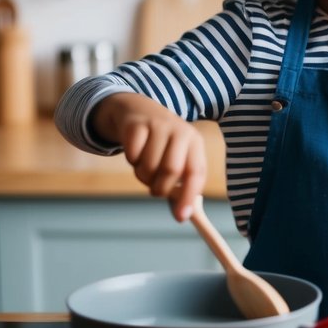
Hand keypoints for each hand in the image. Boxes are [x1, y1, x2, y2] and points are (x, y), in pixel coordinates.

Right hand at [91, 92, 206, 222]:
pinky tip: (135, 152)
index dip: (188, 196)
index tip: (180, 218)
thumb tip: (183, 216)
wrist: (137, 110)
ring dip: (142, 176)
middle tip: (154, 188)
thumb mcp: (177, 158)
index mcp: (195, 143)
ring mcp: (158, 125)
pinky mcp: (136, 124)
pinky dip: (131, 161)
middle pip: (171, 170)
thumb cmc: (161, 145)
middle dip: (159, 188)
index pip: (196, 172)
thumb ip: (180, 185)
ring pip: (149, 165)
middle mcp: (180, 131)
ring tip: (144, 168)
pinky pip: (131, 155)